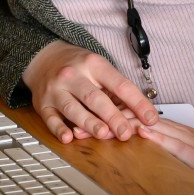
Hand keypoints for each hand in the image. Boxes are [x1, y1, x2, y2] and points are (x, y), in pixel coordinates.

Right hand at [22, 41, 157, 143]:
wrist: (44, 58)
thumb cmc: (78, 66)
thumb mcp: (99, 68)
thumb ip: (116, 89)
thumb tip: (142, 113)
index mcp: (94, 65)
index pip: (120, 84)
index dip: (137, 102)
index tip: (150, 118)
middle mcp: (73, 76)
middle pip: (95, 97)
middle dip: (112, 116)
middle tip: (126, 132)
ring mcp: (56, 90)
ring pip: (73, 108)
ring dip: (89, 123)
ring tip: (103, 134)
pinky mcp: (43, 104)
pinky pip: (50, 118)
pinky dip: (59, 129)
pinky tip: (68, 137)